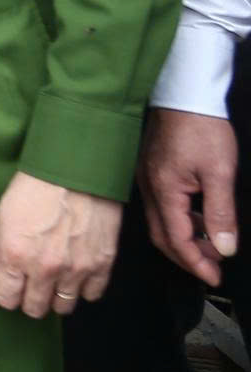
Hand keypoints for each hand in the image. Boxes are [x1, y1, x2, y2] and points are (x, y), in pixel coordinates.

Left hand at [0, 172, 122, 316]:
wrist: (75, 171)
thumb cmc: (34, 189)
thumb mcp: (2, 215)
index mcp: (16, 255)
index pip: (6, 298)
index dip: (5, 294)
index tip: (9, 286)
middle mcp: (46, 268)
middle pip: (34, 308)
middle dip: (29, 299)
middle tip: (30, 283)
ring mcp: (77, 269)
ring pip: (64, 307)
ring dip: (56, 297)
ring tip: (53, 279)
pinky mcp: (102, 265)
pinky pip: (92, 295)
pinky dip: (84, 289)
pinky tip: (76, 273)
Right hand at [141, 108, 237, 285]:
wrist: (183, 94)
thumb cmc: (200, 127)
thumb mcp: (220, 172)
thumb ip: (221, 213)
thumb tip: (224, 246)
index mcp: (163, 190)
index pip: (176, 239)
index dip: (195, 262)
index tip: (213, 277)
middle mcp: (149, 188)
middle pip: (162, 236)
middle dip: (187, 257)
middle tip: (212, 269)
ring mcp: (147, 179)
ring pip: (161, 223)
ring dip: (186, 240)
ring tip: (212, 246)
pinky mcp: (152, 171)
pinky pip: (163, 207)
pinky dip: (181, 222)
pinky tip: (201, 220)